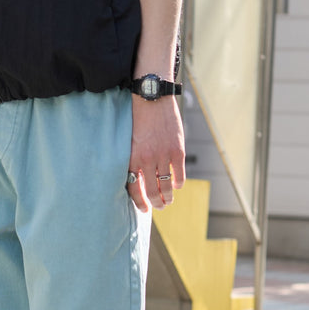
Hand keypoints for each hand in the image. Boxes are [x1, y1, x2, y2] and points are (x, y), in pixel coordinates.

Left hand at [126, 94, 185, 211]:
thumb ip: (134, 161)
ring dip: (168, 197)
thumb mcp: (130, 143)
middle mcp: (147, 160)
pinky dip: (178, 184)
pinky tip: (176, 185)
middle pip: (152, 192)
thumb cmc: (138, 121)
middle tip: (160, 207)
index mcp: (132, 160)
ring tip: (168, 200)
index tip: (144, 210)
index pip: (134, 190)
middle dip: (157, 204)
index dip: (140, 203)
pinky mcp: (177, 150)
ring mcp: (163, 156)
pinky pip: (178, 175)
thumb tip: (139, 181)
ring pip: (166, 186)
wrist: (151, 99)